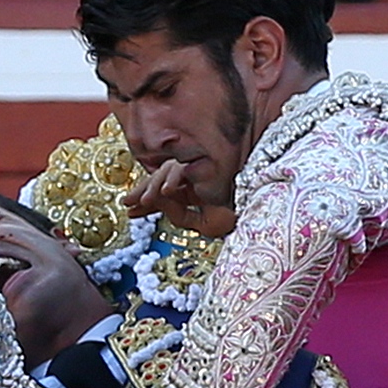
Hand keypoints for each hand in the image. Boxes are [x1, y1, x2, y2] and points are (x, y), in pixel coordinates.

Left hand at [121, 160, 237, 237]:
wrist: (261, 213)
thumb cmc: (238, 217)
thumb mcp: (202, 224)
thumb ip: (179, 215)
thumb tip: (158, 204)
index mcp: (196, 188)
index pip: (166, 193)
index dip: (147, 202)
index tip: (131, 211)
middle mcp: (196, 175)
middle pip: (161, 178)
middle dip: (142, 191)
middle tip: (127, 203)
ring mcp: (202, 167)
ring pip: (168, 172)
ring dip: (153, 187)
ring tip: (144, 202)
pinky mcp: (209, 162)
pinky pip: (184, 168)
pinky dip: (173, 178)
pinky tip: (167, 191)